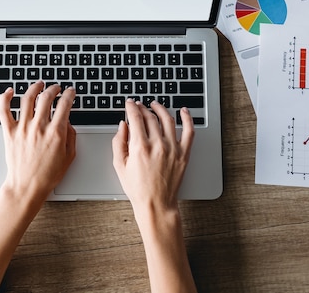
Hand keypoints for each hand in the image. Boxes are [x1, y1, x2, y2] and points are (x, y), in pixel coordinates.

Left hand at [0, 81, 76, 202]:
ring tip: (39, 84)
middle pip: (47, 97)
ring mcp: (23, 128)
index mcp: (56, 133)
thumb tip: (68, 123)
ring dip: (35, 88)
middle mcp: (39, 127)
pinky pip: (4, 110)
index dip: (70, 94)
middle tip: (56, 88)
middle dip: (54, 88)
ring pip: (28, 99)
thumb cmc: (47, 175)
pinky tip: (9, 91)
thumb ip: (71, 137)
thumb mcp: (69, 157)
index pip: (65, 105)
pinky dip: (5, 98)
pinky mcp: (9, 132)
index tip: (70, 92)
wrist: (27, 186)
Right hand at [112, 100, 197, 292]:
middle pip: (150, 117)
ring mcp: (173, 148)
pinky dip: (187, 118)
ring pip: (168, 119)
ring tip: (155, 105)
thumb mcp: (119, 165)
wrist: (156, 204)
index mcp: (140, 147)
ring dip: (160, 109)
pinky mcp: (183, 153)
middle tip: (139, 105)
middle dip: (143, 107)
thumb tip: (123, 125)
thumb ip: (118, 142)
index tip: (129, 103)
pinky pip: (189, 131)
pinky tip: (184, 111)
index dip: (131, 107)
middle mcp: (158, 145)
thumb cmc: (137, 188)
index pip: (136, 118)